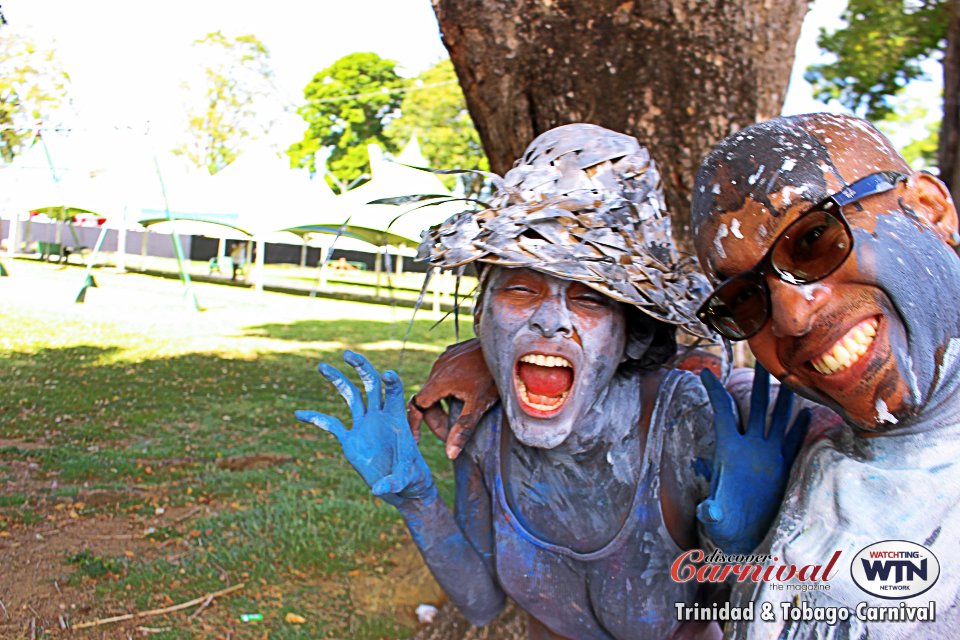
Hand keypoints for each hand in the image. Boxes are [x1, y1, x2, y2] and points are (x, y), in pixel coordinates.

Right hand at [296, 351, 433, 505]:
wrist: (402, 488)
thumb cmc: (411, 479)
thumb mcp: (406, 479)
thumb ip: (394, 481)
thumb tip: (378, 490)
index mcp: (396, 419)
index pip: (394, 393)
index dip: (392, 382)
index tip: (387, 374)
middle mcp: (379, 417)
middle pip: (370, 384)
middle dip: (360, 368)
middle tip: (347, 354)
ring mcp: (364, 426)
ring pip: (350, 396)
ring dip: (337, 380)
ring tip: (322, 366)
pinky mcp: (351, 440)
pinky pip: (331, 425)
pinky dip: (316, 419)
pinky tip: (299, 414)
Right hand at [407, 338, 498, 459]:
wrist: (507, 346)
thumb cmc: (494, 375)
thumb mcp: (479, 404)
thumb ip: (463, 428)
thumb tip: (450, 453)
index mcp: (439, 381)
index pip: (417, 406)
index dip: (414, 424)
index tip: (416, 439)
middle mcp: (438, 367)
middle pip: (427, 398)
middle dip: (436, 418)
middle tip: (451, 433)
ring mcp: (445, 358)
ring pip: (436, 386)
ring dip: (443, 403)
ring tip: (460, 414)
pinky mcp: (454, 353)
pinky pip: (445, 374)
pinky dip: (450, 389)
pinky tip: (466, 394)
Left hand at [696, 362, 809, 553]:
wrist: (743, 539)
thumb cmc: (725, 526)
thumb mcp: (717, 518)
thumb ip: (714, 512)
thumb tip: (708, 511)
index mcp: (730, 451)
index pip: (723, 413)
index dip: (715, 392)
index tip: (705, 371)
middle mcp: (750, 448)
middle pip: (755, 407)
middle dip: (758, 383)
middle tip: (761, 357)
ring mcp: (767, 457)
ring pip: (776, 419)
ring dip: (782, 398)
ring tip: (788, 377)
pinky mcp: (781, 469)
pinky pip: (791, 443)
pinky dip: (799, 428)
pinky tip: (807, 412)